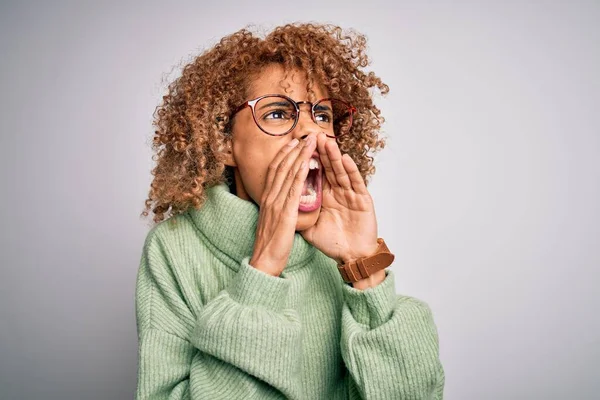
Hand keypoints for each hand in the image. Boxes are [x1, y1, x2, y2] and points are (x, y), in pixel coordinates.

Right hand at [249, 134, 316, 275]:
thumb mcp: (273, 221)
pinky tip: (308, 162)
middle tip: (305, 135)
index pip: (275, 170)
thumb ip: (278, 208)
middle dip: (294, 149)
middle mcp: (270, 197)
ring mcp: (276, 203)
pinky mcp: (284, 212)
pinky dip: (300, 172)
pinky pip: (293, 188)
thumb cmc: (270, 244)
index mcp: (267, 198)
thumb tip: (284, 202)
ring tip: (310, 142)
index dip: (284, 154)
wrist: (264, 261)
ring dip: (300, 155)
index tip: (293, 142)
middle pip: (282, 166)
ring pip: (288, 173)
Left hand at [300, 133, 378, 263]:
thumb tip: (280, 208)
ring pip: (341, 171)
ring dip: (335, 156)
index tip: (299, 145)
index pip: (316, 173)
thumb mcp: (310, 228)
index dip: (308, 159)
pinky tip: (345, 159)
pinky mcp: (364, 200)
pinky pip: (356, 183)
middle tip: (313, 135)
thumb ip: (298, 216)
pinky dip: (351, 171)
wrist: (352, 256)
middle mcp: (338, 191)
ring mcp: (351, 194)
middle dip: (321, 151)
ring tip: (327, 141)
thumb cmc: (333, 243)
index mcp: (325, 195)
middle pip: (328, 167)